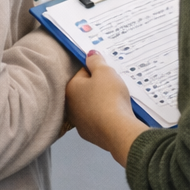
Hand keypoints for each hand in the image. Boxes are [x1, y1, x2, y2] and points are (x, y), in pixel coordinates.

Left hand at [65, 50, 147, 166]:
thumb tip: (90, 54)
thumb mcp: (105, 72)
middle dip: (99, 87)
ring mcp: (80, 122)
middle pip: (86, 90)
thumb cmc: (109, 98)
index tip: (107, 72)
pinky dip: (106, 117)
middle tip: (113, 86)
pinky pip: (99, 120)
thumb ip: (96, 61)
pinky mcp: (91, 135)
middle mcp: (71, 106)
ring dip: (102, 102)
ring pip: (92, 106)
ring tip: (117, 101)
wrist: (118, 130)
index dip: (97, 70)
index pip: (82, 72)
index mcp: (71, 88)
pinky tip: (116, 115)